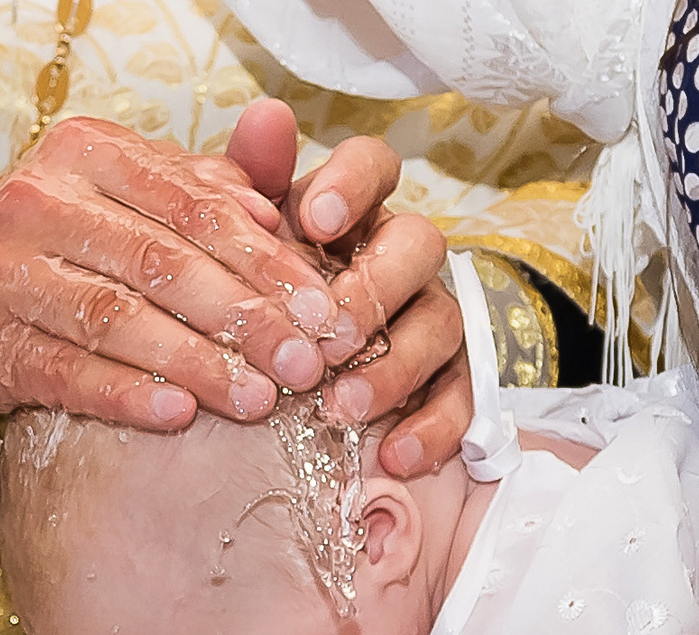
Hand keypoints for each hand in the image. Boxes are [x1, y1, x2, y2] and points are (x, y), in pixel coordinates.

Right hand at [0, 115, 307, 429]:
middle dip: (242, 319)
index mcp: (86, 152)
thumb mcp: (134, 191)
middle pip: (159, 264)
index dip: (265, 261)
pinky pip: (66, 374)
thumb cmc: (72, 233)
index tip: (323, 309)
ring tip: (257, 398)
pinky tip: (180, 415)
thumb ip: (207, 191)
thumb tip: (277, 209)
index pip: (192, 207)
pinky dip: (126, 396)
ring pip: (116, 321)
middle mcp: (37, 203)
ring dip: (194, 363)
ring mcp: (3, 275)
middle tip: (303, 364)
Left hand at [248, 110, 470, 477]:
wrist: (260, 392)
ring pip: (440, 324)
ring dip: (394, 366)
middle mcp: (395, 257)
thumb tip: (266, 116)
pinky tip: (392, 454)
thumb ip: (248, 186)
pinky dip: (431, 426)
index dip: (352, 184)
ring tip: (341, 407)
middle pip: (418, 246)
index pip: (375, 167)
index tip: (316, 218)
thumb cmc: (252, 302)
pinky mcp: (443, 378)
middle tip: (329, 333)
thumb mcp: (239, 248)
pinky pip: (458, 397)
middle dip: (375, 288)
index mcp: (349, 213)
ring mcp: (425, 316)